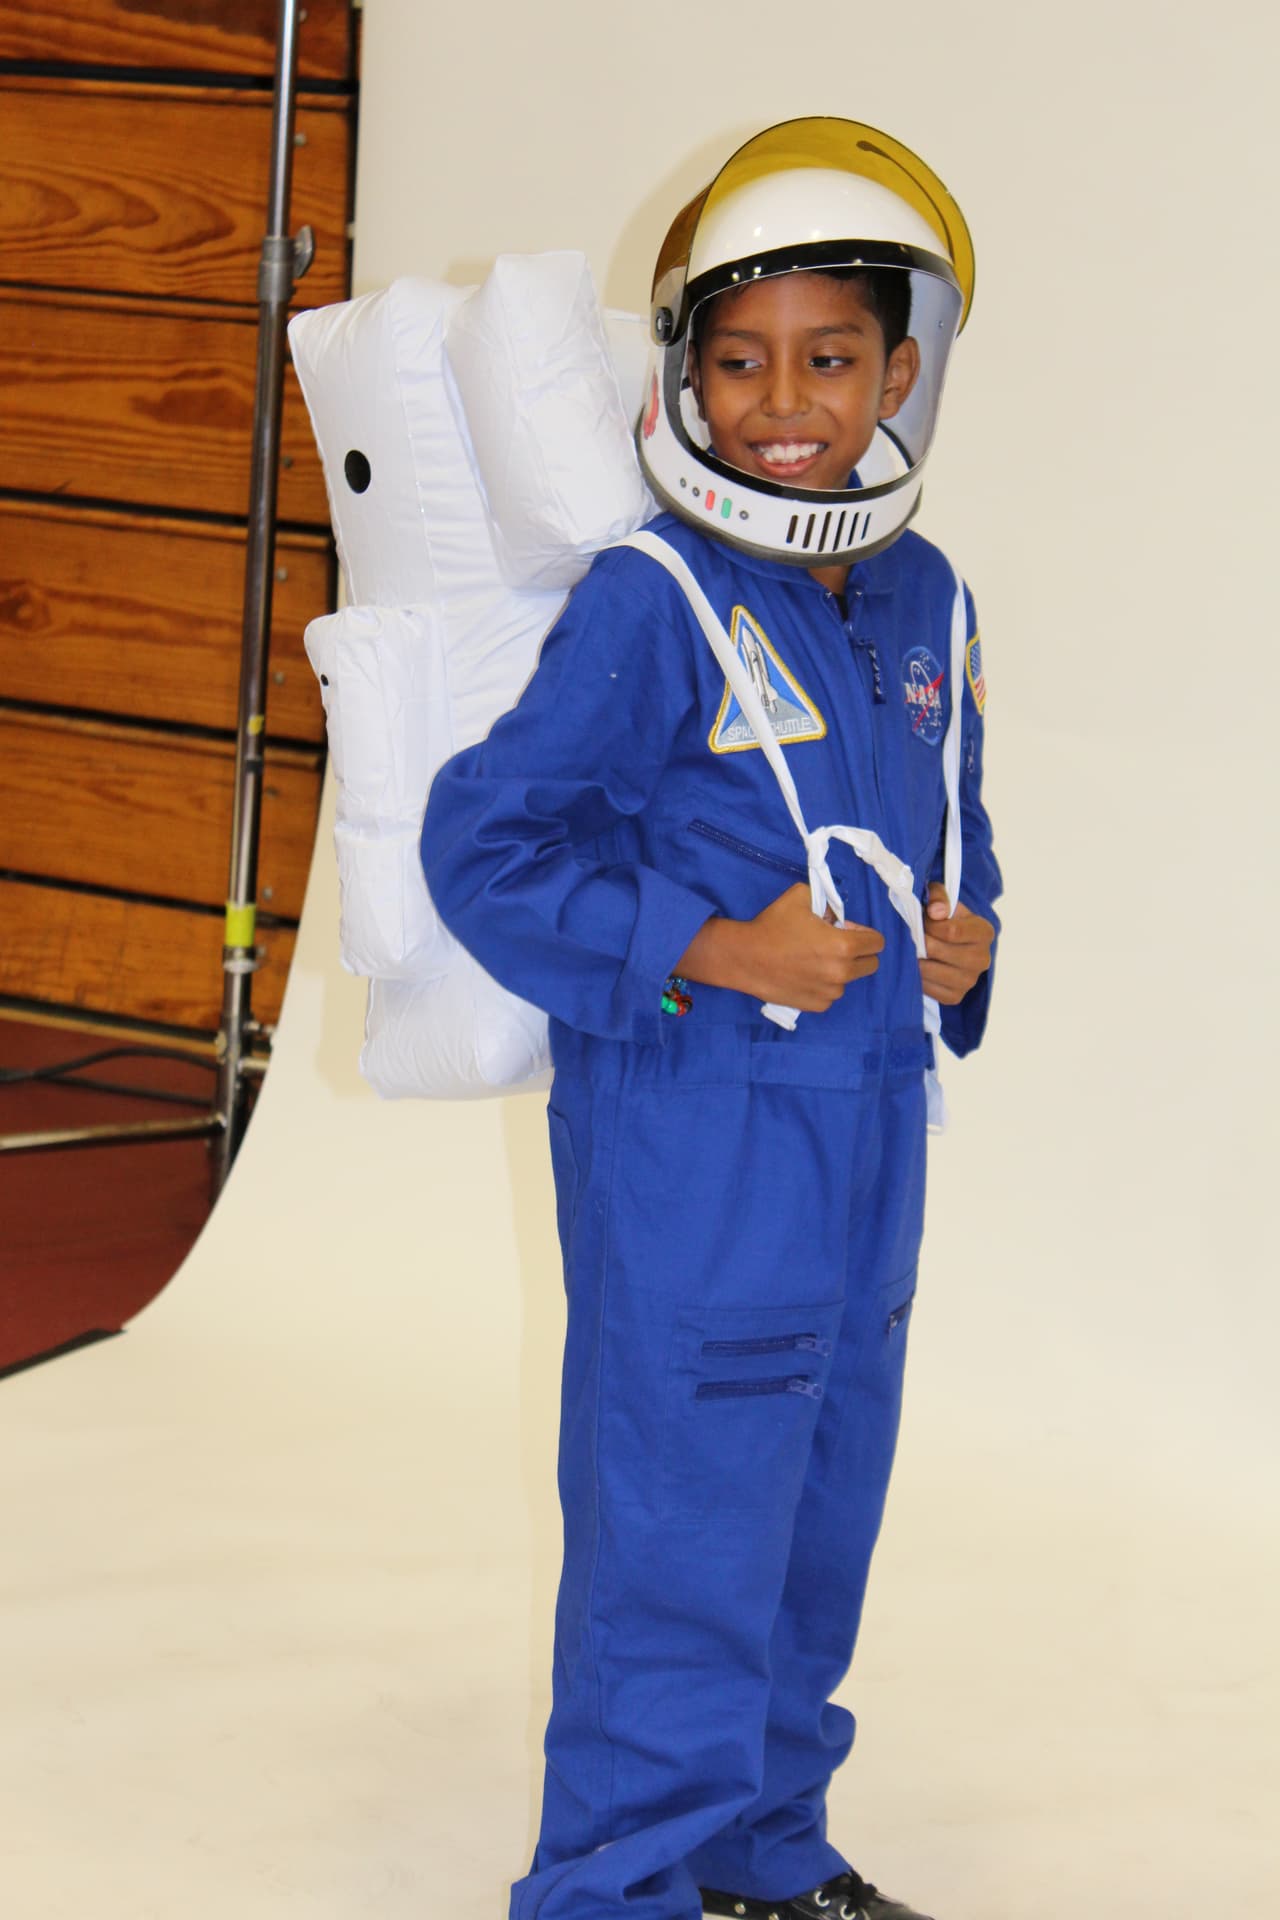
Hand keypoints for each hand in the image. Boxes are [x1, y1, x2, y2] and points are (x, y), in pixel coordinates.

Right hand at [678, 882, 883, 1011]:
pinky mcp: (817, 1005)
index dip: (865, 934)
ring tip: (813, 959)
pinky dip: (824, 984)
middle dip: (859, 953)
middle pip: (871, 965)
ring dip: (840, 969)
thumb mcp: (801, 896)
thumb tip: (837, 918)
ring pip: (849, 980)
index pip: (877, 943)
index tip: (849, 931)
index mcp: (843, 946)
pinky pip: (831, 994)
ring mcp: (830, 992)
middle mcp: (842, 973)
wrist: (744, 958)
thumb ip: (828, 903)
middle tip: (836, 945)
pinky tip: (804, 974)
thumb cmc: (772, 925)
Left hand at [919, 882, 993, 1005]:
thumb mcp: (943, 899)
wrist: (952, 942)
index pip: (951, 931)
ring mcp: (970, 980)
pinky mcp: (956, 996)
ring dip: (914, 960)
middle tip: (910, 936)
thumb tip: (935, 912)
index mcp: (984, 932)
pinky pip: (929, 989)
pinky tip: (915, 966)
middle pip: (937, 951)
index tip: (922, 920)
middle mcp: (982, 959)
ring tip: (910, 950)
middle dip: (918, 942)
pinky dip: (917, 978)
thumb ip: (939, 897)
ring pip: (930, 971)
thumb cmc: (946, 917)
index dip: (929, 925)